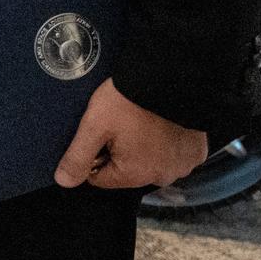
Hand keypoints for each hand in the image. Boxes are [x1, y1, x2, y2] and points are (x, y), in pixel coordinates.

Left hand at [54, 79, 208, 189]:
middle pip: (128, 171)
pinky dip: (168, 143)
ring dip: (146, 148)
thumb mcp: (95, 125)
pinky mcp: (197, 152)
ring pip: (153, 163)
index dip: (94, 155)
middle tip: (121, 123)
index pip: (101, 178)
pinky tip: (162, 123)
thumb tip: (64, 182)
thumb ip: (78, 156)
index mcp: (135, 175)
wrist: (171, 77)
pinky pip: (176, 154)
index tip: (100, 133)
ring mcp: (183, 165)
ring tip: (141, 121)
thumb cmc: (129, 100)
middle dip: (121, 152)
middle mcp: (162, 177)